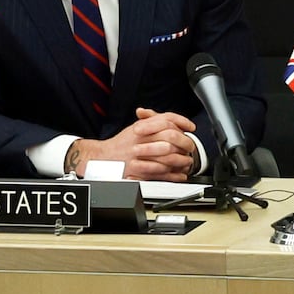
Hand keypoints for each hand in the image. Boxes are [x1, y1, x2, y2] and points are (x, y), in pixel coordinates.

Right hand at [67, 108, 199, 181]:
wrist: (102, 158)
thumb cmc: (121, 145)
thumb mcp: (136, 128)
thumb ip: (153, 121)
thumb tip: (172, 121)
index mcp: (141, 127)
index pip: (166, 119)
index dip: (182, 121)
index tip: (190, 127)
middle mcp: (141, 139)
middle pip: (170, 136)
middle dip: (184, 142)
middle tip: (190, 146)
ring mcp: (140, 155)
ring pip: (168, 155)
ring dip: (181, 159)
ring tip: (187, 161)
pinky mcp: (139, 170)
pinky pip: (161, 173)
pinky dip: (174, 174)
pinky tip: (180, 174)